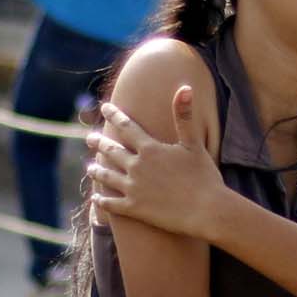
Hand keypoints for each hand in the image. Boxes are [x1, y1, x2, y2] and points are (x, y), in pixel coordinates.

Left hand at [88, 87, 226, 241]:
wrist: (206, 210)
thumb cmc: (204, 176)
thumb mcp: (194, 144)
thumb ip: (184, 116)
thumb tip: (185, 87)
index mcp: (150, 149)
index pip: (126, 126)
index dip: (114, 115)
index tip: (104, 107)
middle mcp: (136, 166)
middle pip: (112, 150)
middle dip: (99, 142)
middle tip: (90, 138)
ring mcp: (133, 188)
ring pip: (107, 176)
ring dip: (97, 171)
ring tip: (90, 168)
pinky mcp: (134, 208)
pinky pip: (110, 203)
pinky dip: (101, 200)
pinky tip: (96, 198)